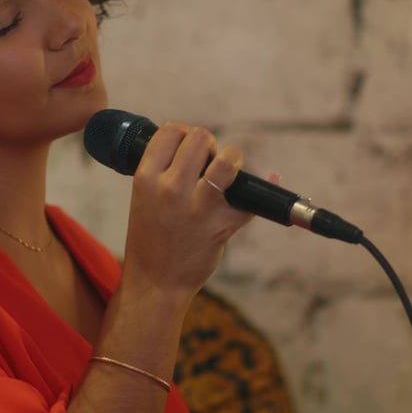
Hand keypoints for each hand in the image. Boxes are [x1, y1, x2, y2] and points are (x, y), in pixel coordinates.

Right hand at [121, 122, 251, 301]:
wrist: (154, 281)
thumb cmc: (149, 236)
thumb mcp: (142, 197)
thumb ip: (162, 171)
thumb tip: (194, 144)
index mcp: (145, 178)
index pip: (170, 131)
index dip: (183, 132)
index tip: (187, 144)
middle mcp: (170, 189)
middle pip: (200, 138)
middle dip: (208, 143)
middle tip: (207, 159)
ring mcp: (197, 208)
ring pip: (227, 161)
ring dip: (232, 158)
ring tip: (228, 167)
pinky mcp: (221, 226)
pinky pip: (252, 199)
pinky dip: (266, 185)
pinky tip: (269, 178)